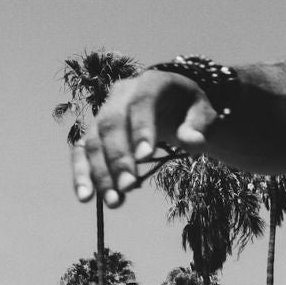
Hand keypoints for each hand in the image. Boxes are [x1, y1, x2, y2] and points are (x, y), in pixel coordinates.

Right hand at [72, 70, 214, 206]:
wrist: (170, 101)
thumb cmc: (188, 107)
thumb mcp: (203, 110)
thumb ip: (199, 125)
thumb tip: (192, 142)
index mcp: (149, 83)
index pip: (141, 103)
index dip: (141, 128)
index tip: (145, 157)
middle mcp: (120, 95)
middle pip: (111, 124)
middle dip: (117, 158)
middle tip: (128, 186)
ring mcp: (104, 113)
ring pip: (93, 141)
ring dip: (100, 173)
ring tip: (113, 201)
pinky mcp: (94, 131)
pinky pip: (82, 152)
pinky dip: (82, 174)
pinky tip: (86, 197)